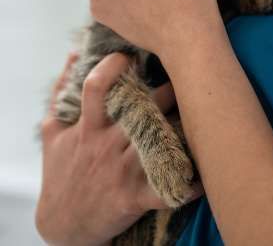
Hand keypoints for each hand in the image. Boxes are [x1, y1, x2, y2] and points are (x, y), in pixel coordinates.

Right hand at [36, 53, 200, 245]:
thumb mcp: (52, 133)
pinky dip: (191, 185)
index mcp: (88, 127)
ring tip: (213, 111)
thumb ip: (62, 93)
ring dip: (188, 127)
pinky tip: (210, 176)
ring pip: (162, 140)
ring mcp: (123, 170)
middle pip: (143, 107)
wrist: (62, 225)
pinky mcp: (135, 197)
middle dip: (170, 88)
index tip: (134, 54)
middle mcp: (107, 144)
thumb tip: (75, 53)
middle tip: (194, 73)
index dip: (115, 66)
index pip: (97, 88)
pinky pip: (168, 189)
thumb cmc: (61, 173)